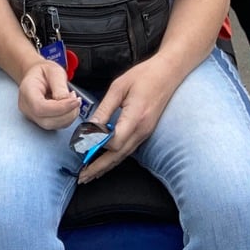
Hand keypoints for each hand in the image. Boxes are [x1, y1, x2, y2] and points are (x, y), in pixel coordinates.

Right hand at [17, 60, 80, 129]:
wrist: (37, 75)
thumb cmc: (43, 72)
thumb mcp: (54, 71)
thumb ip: (59, 86)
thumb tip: (66, 101)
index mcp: (27, 91)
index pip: (40, 107)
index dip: (60, 108)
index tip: (75, 101)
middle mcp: (27, 107)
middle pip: (47, 121)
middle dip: (67, 113)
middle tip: (76, 99)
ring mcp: (33, 116)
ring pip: (52, 125)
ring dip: (69, 116)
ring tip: (73, 100)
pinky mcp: (41, 120)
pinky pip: (56, 125)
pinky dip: (67, 118)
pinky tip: (69, 106)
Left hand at [77, 54, 172, 183]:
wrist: (168, 73)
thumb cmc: (144, 76)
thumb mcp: (119, 87)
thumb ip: (105, 109)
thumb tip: (90, 127)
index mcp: (135, 118)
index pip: (114, 142)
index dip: (96, 145)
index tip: (81, 145)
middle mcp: (142, 130)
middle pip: (118, 156)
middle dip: (99, 168)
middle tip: (82, 177)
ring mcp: (145, 133)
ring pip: (123, 155)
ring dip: (106, 166)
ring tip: (90, 175)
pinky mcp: (145, 131)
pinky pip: (128, 149)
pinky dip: (115, 158)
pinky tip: (106, 161)